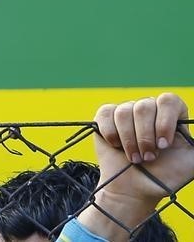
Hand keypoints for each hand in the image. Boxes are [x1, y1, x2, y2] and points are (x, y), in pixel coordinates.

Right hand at [78, 93, 193, 240]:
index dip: (164, 122)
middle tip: (149, 157)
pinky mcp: (106, 117)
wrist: (136, 189)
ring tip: (134, 158)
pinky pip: (106, 114)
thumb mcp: (192, 161)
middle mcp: (149, 109)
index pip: (168, 100)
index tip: (164, 145)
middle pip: (144, 106)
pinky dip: (111, 134)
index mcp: (170, 115)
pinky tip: (117, 147)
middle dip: (145, 137)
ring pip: (124, 112)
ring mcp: (126, 111)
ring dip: (129, 141)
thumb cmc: (165, 176)